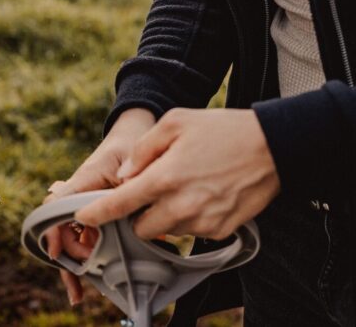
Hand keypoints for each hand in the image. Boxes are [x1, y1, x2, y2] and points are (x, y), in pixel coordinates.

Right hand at [43, 108, 154, 304]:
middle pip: (61, 229)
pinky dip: (94, 252)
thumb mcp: (132, 165)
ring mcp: (85, 203)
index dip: (53, 232)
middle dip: (67, 258)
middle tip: (82, 282)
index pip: (56, 208)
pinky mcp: (96, 209)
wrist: (133, 132)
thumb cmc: (130, 145)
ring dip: (79, 260)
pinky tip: (104, 267)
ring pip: (73, 236)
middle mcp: (78, 194)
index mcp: (81, 182)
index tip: (57, 254)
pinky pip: (89, 234)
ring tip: (86, 287)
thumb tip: (134, 222)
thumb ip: (129, 191)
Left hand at [76, 108, 280, 239]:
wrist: (274, 146)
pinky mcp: (221, 231)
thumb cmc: (222, 130)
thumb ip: (143, 150)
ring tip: (184, 187)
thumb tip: (123, 175)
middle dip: (139, 214)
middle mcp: (181, 205)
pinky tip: (203, 195)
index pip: (120, 205)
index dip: (96, 214)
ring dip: (166, 217)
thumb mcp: (175, 123)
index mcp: (164, 178)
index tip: (81, 218)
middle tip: (151, 192)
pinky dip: (190, 219)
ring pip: (168, 231)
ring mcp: (202, 222)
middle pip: (141, 228)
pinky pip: (193, 233)